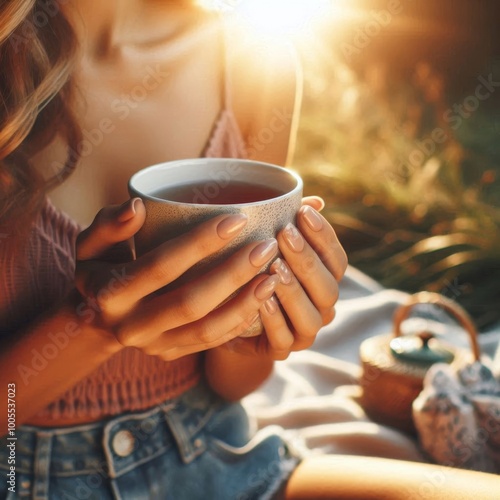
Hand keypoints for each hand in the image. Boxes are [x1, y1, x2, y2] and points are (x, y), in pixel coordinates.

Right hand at [74, 198, 278, 358]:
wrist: (96, 319)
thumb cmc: (101, 268)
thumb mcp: (91, 244)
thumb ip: (110, 224)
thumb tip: (138, 207)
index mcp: (111, 293)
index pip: (162, 266)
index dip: (200, 243)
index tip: (239, 219)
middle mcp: (131, 326)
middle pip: (190, 302)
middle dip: (233, 274)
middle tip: (267, 247)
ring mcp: (154, 345)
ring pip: (207, 330)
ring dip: (245, 303)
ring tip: (274, 276)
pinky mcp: (171, 353)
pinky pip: (211, 343)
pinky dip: (240, 323)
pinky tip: (263, 300)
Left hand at [222, 197, 346, 358]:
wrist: (228, 312)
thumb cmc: (253, 270)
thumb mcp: (267, 245)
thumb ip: (290, 225)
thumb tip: (315, 201)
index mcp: (324, 280)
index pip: (337, 260)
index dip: (324, 236)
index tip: (302, 212)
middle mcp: (320, 308)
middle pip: (328, 288)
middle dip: (307, 260)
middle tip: (284, 234)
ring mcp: (303, 332)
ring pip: (312, 317)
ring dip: (294, 291)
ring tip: (274, 267)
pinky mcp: (280, 351)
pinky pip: (283, 340)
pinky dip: (274, 319)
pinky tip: (260, 297)